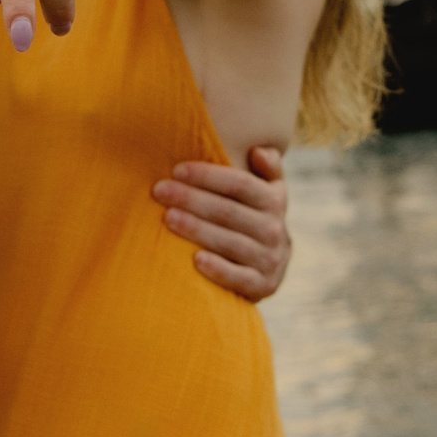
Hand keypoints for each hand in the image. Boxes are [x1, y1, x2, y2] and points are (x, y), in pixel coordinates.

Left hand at [158, 145, 290, 300]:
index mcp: (276, 200)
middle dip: (192, 199)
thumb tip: (259, 150)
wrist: (265, 270)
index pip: (240, 184)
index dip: (208, 175)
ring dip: (197, 229)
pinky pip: (239, 277)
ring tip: (167, 218)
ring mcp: (271, 260)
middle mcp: (276, 229)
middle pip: (229, 211)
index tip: (176, 170)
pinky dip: (218, 269)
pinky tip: (195, 260)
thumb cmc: (252, 219)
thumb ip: (266, 168)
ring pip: (230, 242)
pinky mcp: (263, 286)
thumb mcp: (266, 192)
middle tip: (160, 190)